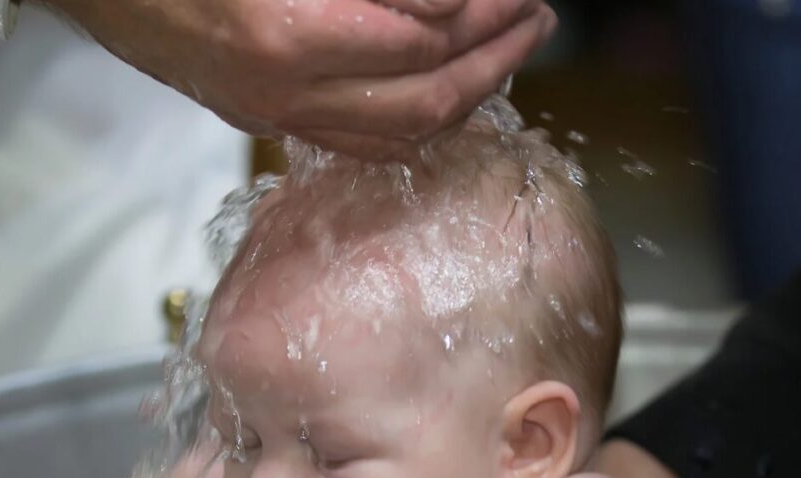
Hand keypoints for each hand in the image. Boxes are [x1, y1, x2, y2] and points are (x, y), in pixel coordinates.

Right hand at [38, 0, 555, 158]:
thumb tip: (444, 1)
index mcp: (288, 33)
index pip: (424, 36)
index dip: (482, 10)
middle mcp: (285, 89)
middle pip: (425, 101)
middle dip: (495, 59)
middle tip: (538, 18)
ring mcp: (272, 112)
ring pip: (399, 133)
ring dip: (467, 95)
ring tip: (508, 52)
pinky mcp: (261, 116)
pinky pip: (360, 141)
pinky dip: (416, 122)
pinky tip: (443, 92)